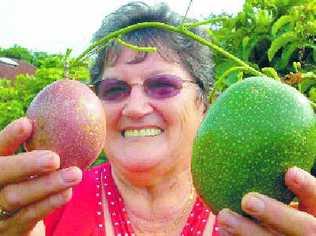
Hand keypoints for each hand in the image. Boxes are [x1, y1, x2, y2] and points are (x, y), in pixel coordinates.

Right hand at [0, 117, 81, 235]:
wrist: (18, 220)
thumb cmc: (29, 182)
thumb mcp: (30, 164)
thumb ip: (43, 144)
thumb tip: (78, 114)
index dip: (8, 137)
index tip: (28, 123)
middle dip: (25, 164)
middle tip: (54, 158)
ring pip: (15, 197)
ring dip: (47, 185)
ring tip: (75, 174)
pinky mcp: (10, 229)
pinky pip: (28, 216)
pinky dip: (49, 203)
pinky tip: (67, 192)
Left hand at [216, 167, 315, 235]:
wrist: (287, 233)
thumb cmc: (288, 208)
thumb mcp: (295, 196)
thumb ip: (279, 178)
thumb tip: (257, 131)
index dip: (308, 187)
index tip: (289, 171)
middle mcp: (310, 231)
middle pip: (303, 228)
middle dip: (276, 214)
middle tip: (248, 200)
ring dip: (246, 230)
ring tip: (223, 216)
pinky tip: (221, 230)